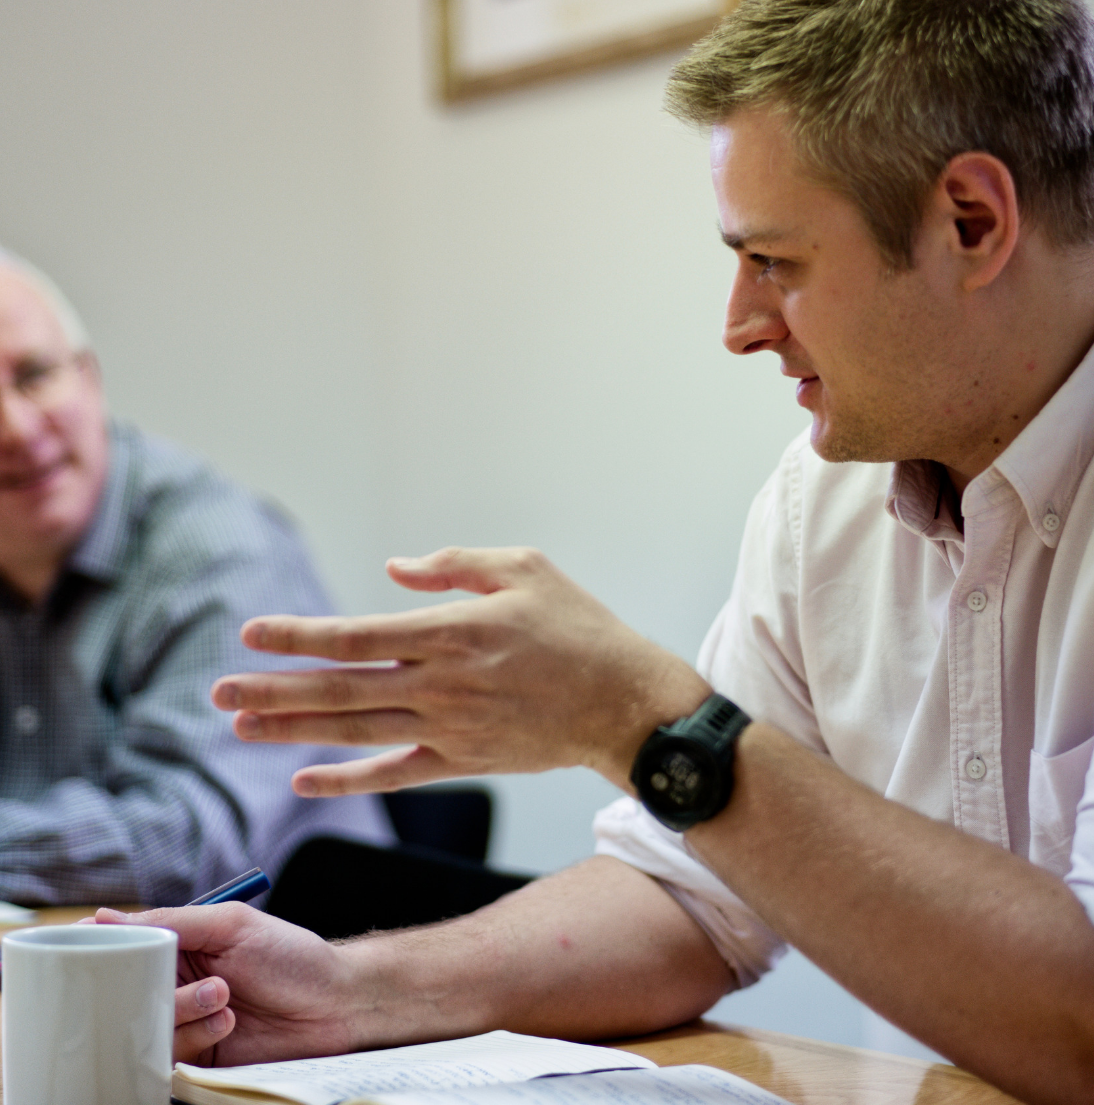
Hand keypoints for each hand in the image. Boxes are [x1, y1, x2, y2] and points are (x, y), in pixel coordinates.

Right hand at [96, 905, 358, 1066]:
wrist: (335, 1002)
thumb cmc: (291, 954)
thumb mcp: (232, 924)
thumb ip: (171, 922)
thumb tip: (105, 918)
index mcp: (178, 947)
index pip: (122, 949)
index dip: (99, 953)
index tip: (78, 955)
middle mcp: (173, 986)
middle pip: (124, 992)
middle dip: (146, 988)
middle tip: (190, 981)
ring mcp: (182, 1024)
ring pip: (142, 1026)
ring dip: (180, 1011)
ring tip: (224, 997)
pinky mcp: (194, 1060)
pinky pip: (165, 1058)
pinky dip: (193, 1039)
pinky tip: (226, 1024)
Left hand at [211, 547, 708, 793]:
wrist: (626, 703)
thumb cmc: (580, 626)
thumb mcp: (526, 568)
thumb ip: (455, 565)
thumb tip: (394, 569)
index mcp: (452, 631)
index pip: (357, 636)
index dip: (300, 635)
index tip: (253, 633)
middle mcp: (441, 683)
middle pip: (341, 690)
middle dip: (275, 690)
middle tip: (218, 691)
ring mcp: (450, 728)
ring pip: (356, 732)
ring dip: (295, 731)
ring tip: (241, 727)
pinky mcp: (464, 760)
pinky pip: (394, 774)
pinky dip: (348, 778)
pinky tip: (305, 779)